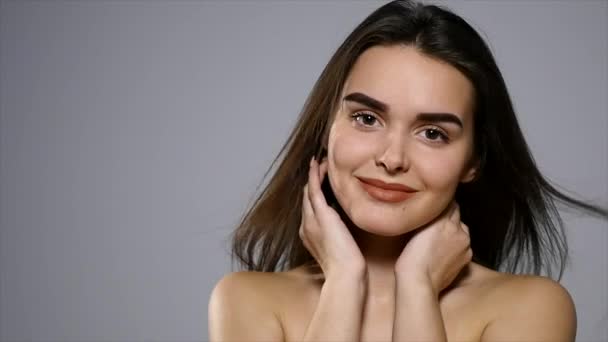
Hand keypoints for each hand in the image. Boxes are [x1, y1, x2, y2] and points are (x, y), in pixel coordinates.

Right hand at [299, 157, 365, 278]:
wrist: (344, 274)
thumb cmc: (347, 267)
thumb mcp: (341, 247)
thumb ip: (339, 235)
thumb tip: (346, 227)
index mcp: (310, 233)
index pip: (310, 208)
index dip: (315, 193)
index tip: (323, 181)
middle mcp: (306, 225)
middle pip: (306, 198)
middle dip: (312, 181)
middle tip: (320, 165)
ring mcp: (311, 220)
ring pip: (308, 192)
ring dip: (313, 175)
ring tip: (319, 162)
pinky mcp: (320, 215)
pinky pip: (314, 190)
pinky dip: (315, 176)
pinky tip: (317, 165)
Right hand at [394, 202, 471, 294]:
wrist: (419, 281)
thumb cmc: (412, 256)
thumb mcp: (418, 228)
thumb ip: (431, 214)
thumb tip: (438, 205)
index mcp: (446, 220)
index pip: (451, 204)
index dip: (442, 205)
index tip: (434, 207)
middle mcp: (460, 230)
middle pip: (457, 217)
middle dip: (448, 219)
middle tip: (434, 226)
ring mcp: (466, 245)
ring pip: (461, 232)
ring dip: (453, 233)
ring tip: (438, 241)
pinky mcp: (467, 259)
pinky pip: (463, 246)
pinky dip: (456, 246)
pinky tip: (443, 253)